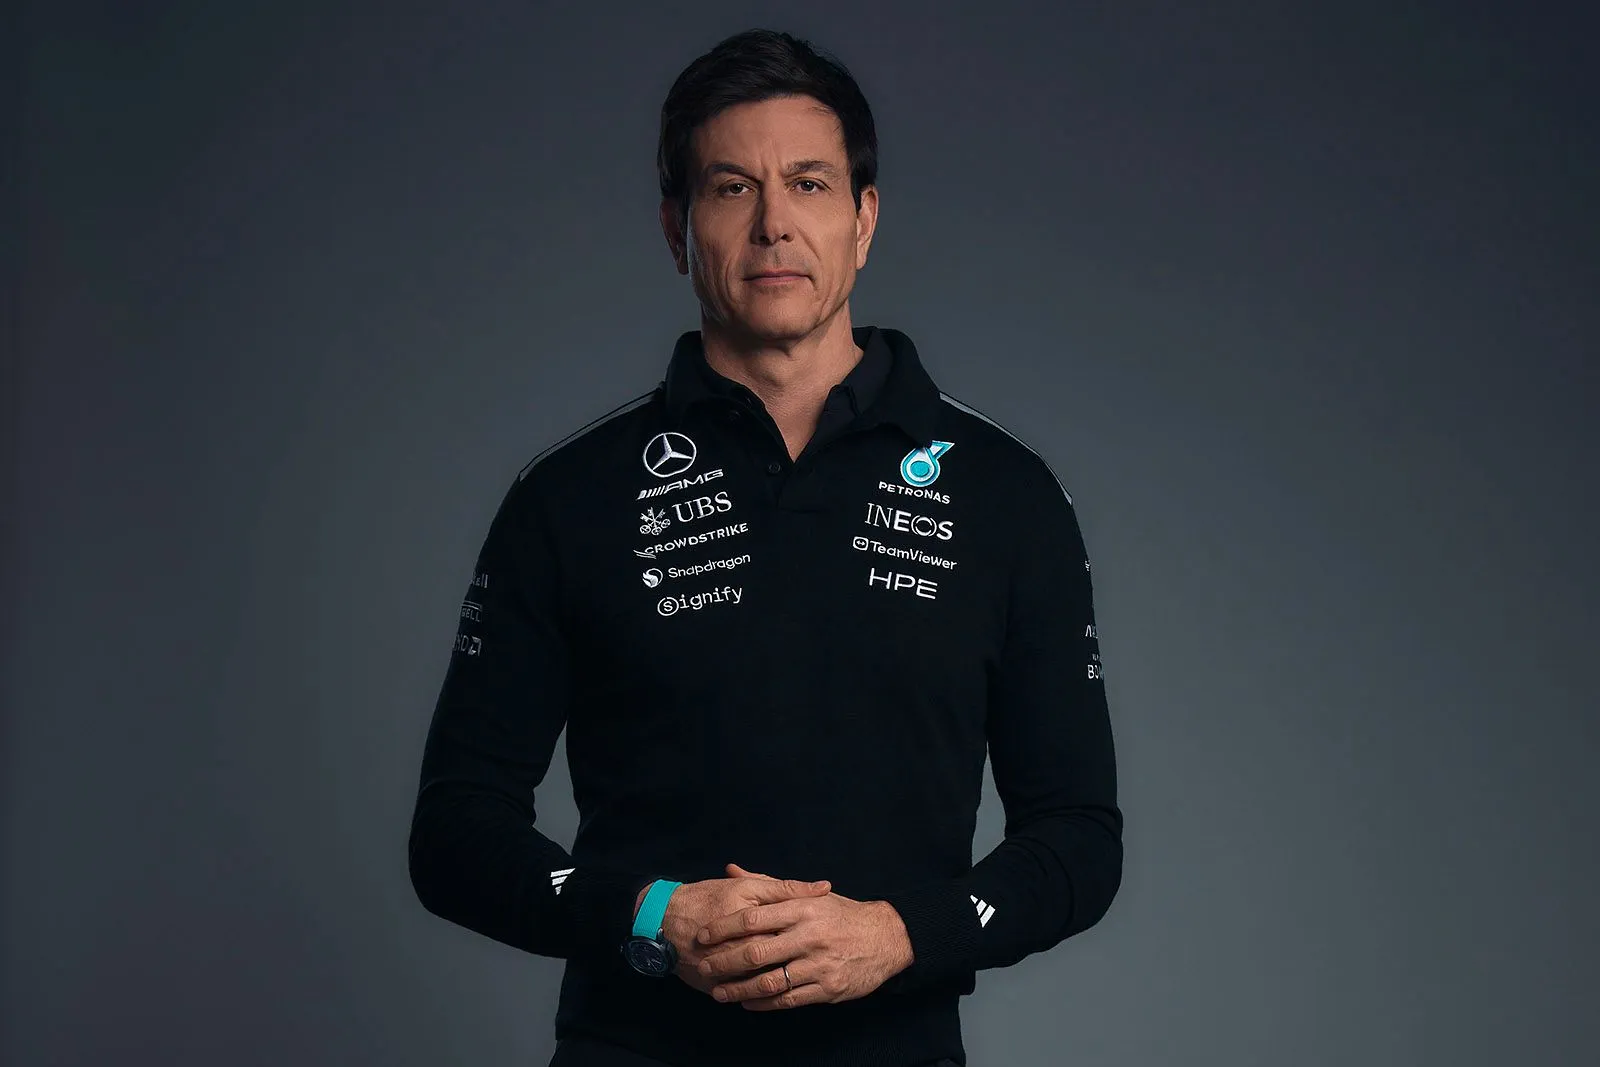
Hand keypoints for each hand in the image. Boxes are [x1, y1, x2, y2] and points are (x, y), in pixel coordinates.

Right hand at [637, 866, 832, 998]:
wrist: (665, 919)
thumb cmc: (709, 897)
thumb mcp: (748, 887)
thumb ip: (787, 888)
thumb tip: (825, 888)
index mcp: (750, 918)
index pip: (790, 932)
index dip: (810, 937)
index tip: (824, 938)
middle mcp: (737, 946)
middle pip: (779, 960)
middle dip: (800, 963)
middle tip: (816, 961)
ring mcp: (725, 969)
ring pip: (762, 982)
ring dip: (782, 982)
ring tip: (797, 977)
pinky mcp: (713, 985)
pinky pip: (741, 995)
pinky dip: (758, 996)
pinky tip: (772, 992)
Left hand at [693, 862, 913, 1010]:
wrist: (885, 937)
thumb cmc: (841, 914)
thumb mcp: (809, 895)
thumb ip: (768, 885)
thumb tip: (732, 869)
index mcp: (801, 909)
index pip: (753, 918)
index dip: (723, 928)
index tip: (703, 935)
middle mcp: (808, 936)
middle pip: (756, 952)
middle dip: (724, 962)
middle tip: (704, 966)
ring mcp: (818, 964)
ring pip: (769, 981)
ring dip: (739, 989)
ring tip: (719, 993)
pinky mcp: (827, 988)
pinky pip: (788, 999)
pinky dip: (764, 1003)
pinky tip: (748, 1003)